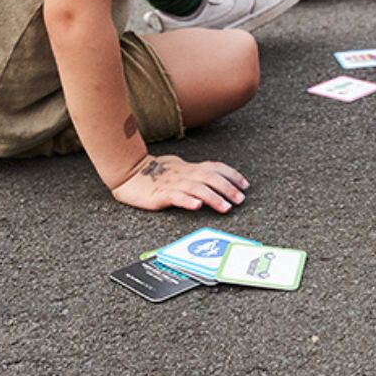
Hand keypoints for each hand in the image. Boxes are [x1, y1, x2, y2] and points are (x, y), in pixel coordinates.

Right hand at [111, 154, 249, 211]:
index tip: (245, 185)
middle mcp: (186, 174)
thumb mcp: (181, 170)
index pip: (216, 168)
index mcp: (191, 168)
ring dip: (214, 197)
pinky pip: (176, 196)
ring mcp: (174, 183)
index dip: (232, 175)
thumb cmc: (157, 173)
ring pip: (197, 188)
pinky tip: (197, 206)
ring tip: (226, 207)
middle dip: (228, 188)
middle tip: (240, 199)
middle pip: (211, 178)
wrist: (130, 173)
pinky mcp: (161, 194)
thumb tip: (216, 178)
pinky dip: (188, 200)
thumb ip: (197, 174)